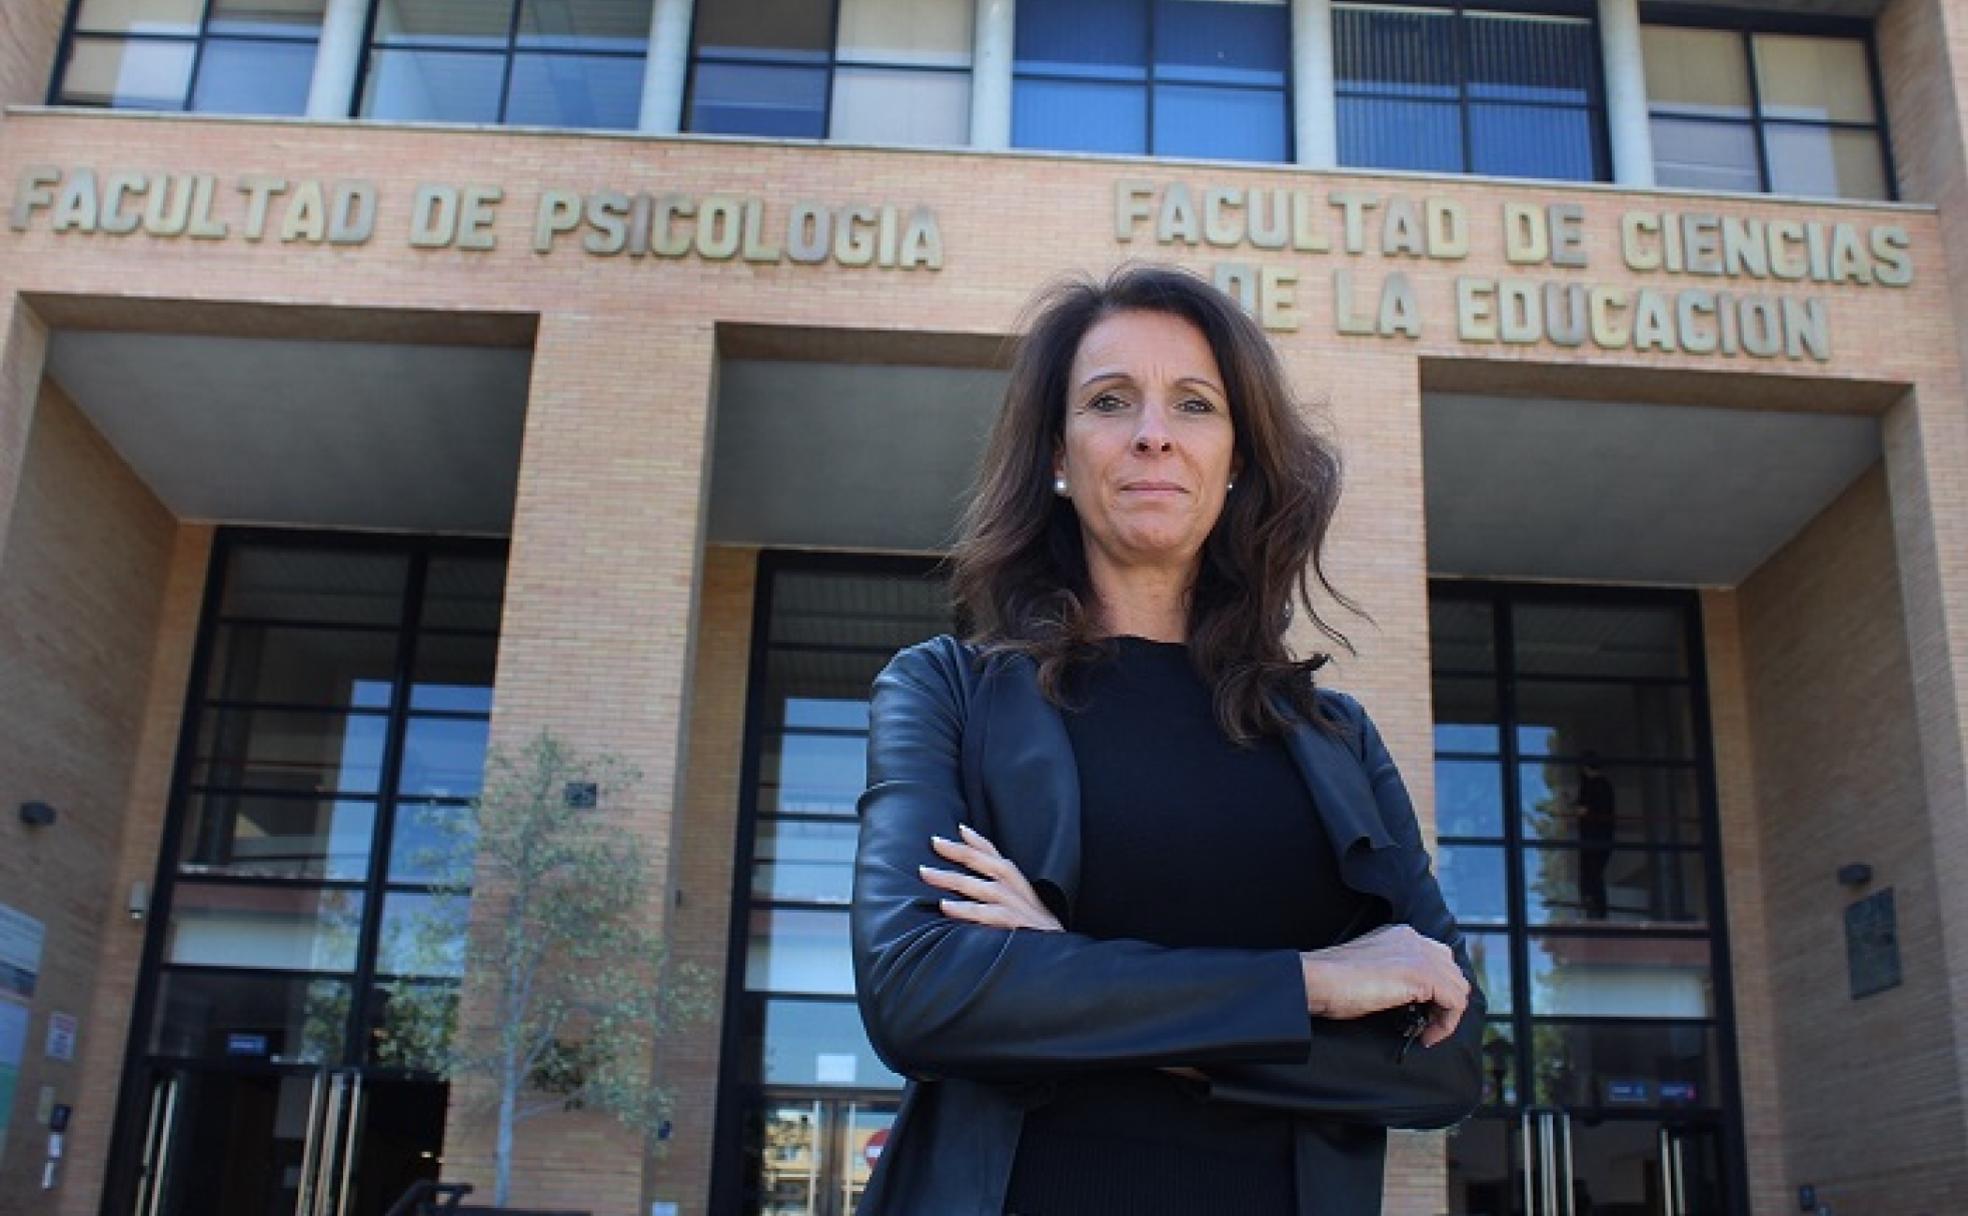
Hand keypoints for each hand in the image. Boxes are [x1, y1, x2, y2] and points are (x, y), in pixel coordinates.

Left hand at [920, 824, 1062, 932]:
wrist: (1058, 947)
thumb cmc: (1033, 922)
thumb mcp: (1020, 896)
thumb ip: (997, 881)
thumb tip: (968, 873)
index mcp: (1013, 878)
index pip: (991, 852)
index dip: (973, 839)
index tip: (953, 829)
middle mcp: (1012, 886)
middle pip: (980, 861)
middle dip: (956, 850)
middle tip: (933, 842)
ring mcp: (1012, 903)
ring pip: (977, 886)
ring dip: (950, 878)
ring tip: (926, 874)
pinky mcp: (1011, 923)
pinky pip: (983, 914)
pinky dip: (963, 909)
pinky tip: (945, 906)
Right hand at [1298, 924, 1469, 1047]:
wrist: (1317, 980)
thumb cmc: (1332, 983)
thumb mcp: (1371, 971)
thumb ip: (1394, 974)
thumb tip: (1409, 998)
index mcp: (1400, 936)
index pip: (1437, 959)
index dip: (1436, 990)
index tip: (1421, 1014)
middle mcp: (1413, 939)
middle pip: (1453, 972)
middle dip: (1445, 1001)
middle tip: (1425, 1025)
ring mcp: (1418, 955)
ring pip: (1458, 987)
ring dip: (1447, 1015)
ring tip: (1425, 1033)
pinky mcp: (1421, 975)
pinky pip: (1454, 1002)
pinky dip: (1446, 1025)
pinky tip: (1426, 1037)